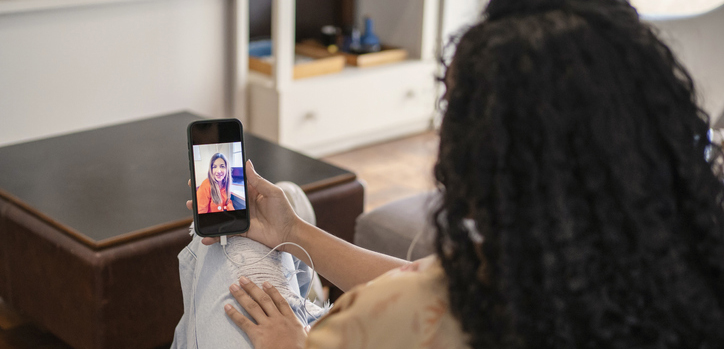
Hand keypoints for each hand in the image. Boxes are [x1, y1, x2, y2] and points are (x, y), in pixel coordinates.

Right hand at [186, 160, 300, 248]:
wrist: (289, 234)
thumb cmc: (285, 211)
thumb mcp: (273, 192)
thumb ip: (258, 180)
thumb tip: (247, 163)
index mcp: (250, 192)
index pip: (231, 183)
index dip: (218, 179)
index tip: (203, 174)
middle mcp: (243, 204)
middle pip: (220, 198)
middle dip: (205, 195)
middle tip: (192, 191)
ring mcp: (240, 218)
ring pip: (218, 214)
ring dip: (204, 214)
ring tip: (193, 210)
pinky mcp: (240, 230)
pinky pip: (224, 232)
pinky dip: (214, 236)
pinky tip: (205, 237)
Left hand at [225, 277, 306, 348]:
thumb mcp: (308, 340)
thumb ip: (307, 332)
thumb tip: (309, 329)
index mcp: (291, 320)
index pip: (280, 302)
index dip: (272, 291)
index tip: (265, 283)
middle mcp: (278, 319)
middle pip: (264, 300)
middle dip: (252, 288)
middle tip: (243, 279)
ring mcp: (268, 326)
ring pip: (253, 307)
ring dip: (242, 295)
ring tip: (233, 287)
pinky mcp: (258, 335)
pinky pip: (244, 322)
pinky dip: (234, 314)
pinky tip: (227, 307)